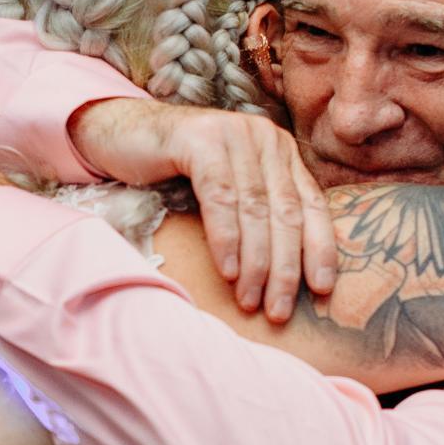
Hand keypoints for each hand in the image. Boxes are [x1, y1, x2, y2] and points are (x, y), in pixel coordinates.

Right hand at [69, 97, 334, 320]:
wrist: (121, 134)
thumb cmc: (175, 171)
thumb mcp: (228, 189)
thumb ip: (257, 213)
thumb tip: (284, 275)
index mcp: (280, 152)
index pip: (310, 205)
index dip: (320, 249)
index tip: (322, 290)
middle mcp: (265, 139)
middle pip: (285, 212)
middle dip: (285, 268)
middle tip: (278, 311)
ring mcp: (235, 135)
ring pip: (255, 209)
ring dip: (256, 262)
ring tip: (251, 301)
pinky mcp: (202, 139)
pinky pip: (221, 198)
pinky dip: (227, 238)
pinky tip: (229, 271)